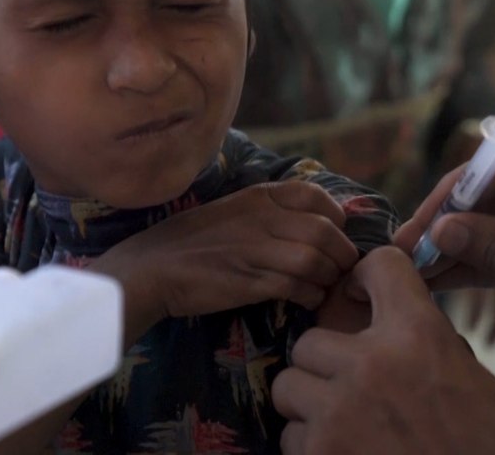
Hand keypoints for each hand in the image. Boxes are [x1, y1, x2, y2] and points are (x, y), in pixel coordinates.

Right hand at [90, 181, 358, 339]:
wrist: (153, 267)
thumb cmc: (192, 240)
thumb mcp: (233, 210)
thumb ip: (270, 212)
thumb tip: (313, 223)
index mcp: (258, 196)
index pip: (315, 195)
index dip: (336, 216)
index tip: (336, 233)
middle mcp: (261, 218)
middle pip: (324, 231)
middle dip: (341, 253)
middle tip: (340, 268)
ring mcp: (255, 249)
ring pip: (315, 259)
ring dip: (328, 276)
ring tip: (323, 285)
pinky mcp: (250, 281)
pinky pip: (296, 286)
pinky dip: (310, 295)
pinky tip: (306, 298)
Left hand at [272, 247, 494, 454]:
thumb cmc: (488, 449)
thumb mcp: (475, 384)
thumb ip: (431, 347)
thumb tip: (400, 331)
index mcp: (419, 337)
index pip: (382, 267)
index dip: (368, 278)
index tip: (361, 294)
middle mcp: (372, 364)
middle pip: (310, 339)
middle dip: (324, 363)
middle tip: (347, 385)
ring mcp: (339, 412)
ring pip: (288, 386)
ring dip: (309, 405)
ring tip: (339, 423)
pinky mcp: (320, 454)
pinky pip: (289, 437)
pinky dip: (310, 447)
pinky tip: (343, 453)